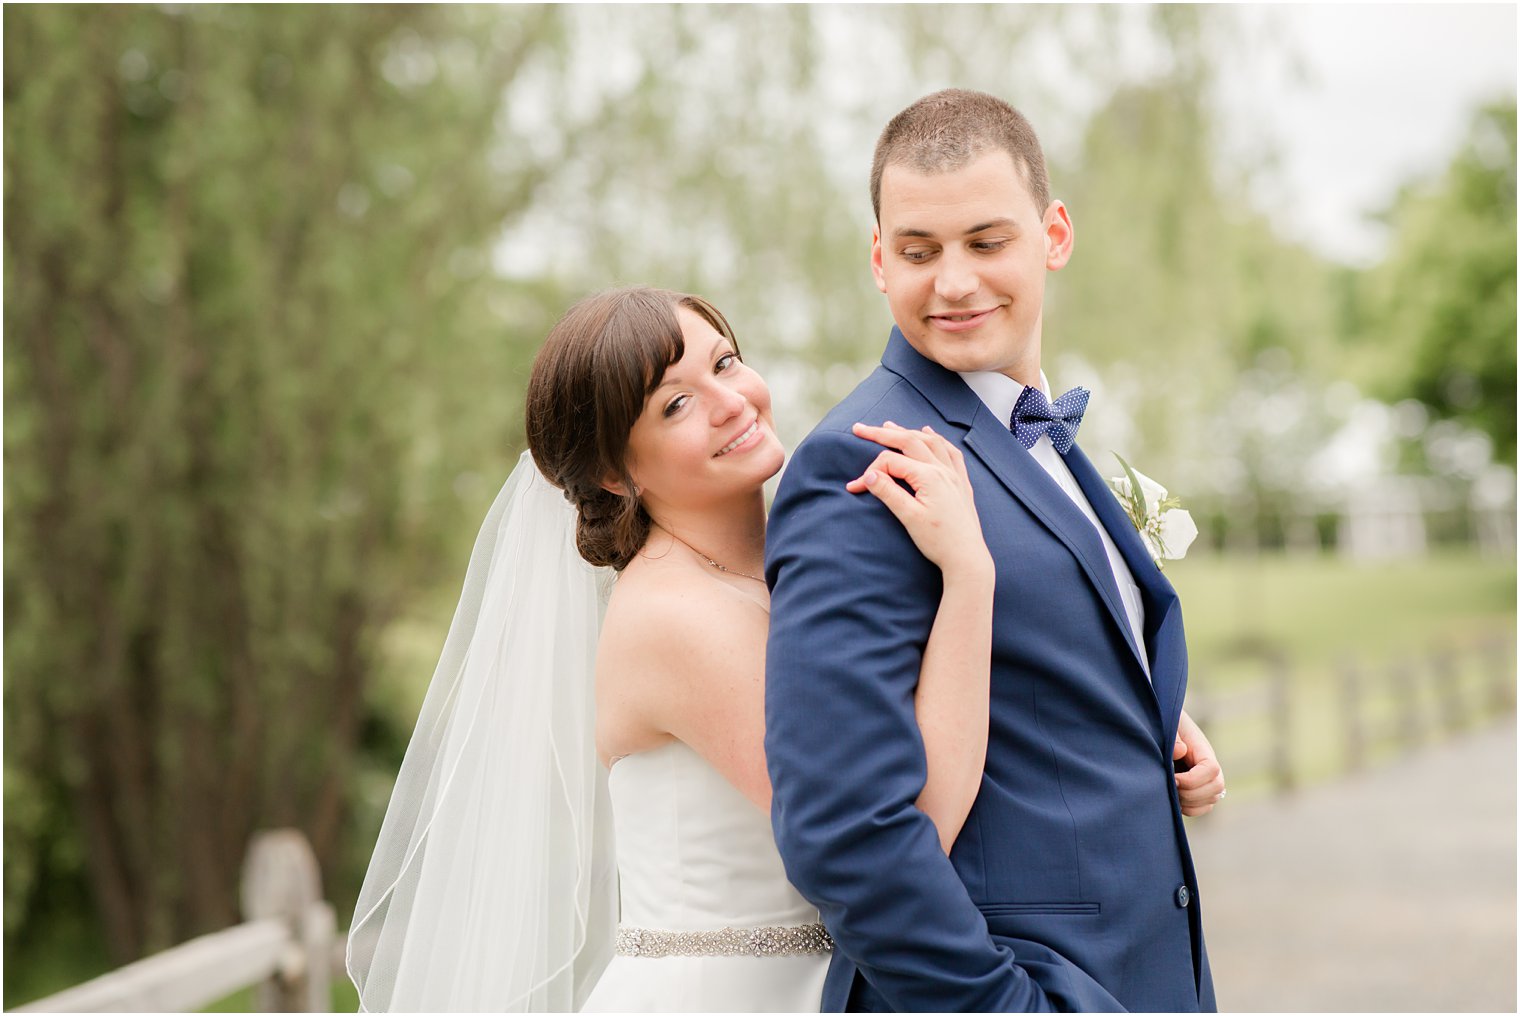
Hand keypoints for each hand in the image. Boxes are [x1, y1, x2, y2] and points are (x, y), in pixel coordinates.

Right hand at [846, 421, 992, 576]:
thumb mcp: (909, 517)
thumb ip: (888, 492)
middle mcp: (943, 470)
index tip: (854, 487)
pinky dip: (937, 439)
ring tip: (889, 426)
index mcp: (929, 477)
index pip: (891, 462)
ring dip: (908, 432)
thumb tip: (869, 475)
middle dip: (882, 434)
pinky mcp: (961, 483)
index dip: (869, 472)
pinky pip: (950, 452)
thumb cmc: (938, 541)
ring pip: (929, 442)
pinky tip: (930, 434)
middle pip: (909, 441)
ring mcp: (954, 475)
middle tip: (860, 428)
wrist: (967, 558)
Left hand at [1173, 707, 1224, 815]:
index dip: (1194, 779)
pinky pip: (1203, 807)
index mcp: (1202, 749)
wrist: (1159, 727)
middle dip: (1191, 793)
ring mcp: (1206, 779)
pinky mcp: (1198, 790)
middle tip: (1171, 786)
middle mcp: (1209, 766)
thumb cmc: (1164, 725)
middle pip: (1216, 787)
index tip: (1174, 778)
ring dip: (1190, 802)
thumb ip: (1173, 736)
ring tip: (1171, 792)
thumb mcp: (1168, 725)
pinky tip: (1174, 800)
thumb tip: (1180, 750)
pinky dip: (1190, 809)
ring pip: (1211, 800)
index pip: (1212, 769)